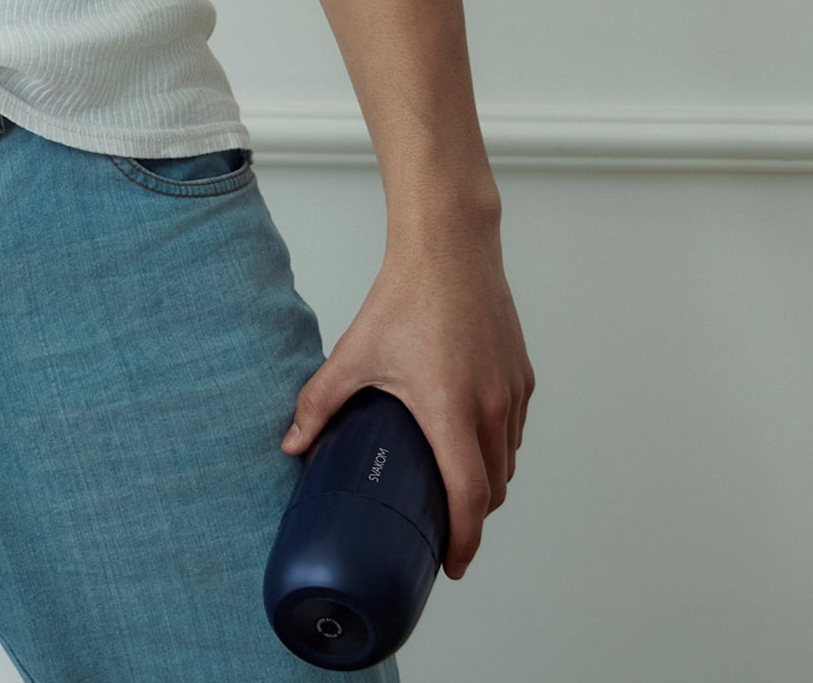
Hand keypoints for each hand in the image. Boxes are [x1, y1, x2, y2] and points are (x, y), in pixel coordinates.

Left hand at [279, 218, 534, 580]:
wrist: (449, 247)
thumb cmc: (404, 296)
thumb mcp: (355, 353)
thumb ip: (320, 401)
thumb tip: (290, 443)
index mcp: (450, 409)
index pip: (468, 497)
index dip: (463, 540)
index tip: (452, 565)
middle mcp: (490, 406)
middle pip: (493, 487)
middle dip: (471, 516)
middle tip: (443, 528)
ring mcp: (512, 391)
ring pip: (509, 459)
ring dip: (488, 482)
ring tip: (455, 489)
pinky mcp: (522, 374)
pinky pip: (516, 428)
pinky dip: (499, 446)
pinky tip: (472, 440)